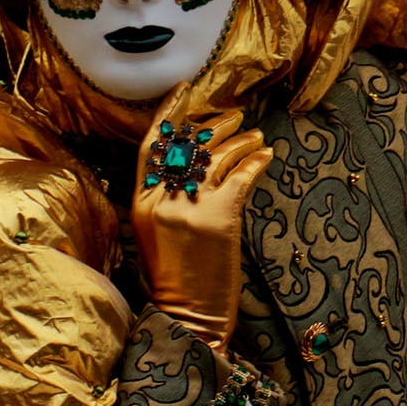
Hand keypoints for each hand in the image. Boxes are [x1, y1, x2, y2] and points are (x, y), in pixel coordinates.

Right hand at [130, 86, 274, 352]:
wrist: (187, 316)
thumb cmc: (175, 279)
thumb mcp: (156, 234)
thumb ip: (165, 199)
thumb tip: (191, 165)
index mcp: (141, 201)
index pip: (152, 144)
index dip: (169, 113)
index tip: (186, 90)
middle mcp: (162, 199)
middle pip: (188, 144)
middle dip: (214, 125)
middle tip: (236, 117)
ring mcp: (189, 207)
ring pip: (216, 157)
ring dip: (240, 141)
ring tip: (255, 137)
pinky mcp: (218, 218)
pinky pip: (240, 176)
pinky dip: (255, 161)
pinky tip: (265, 156)